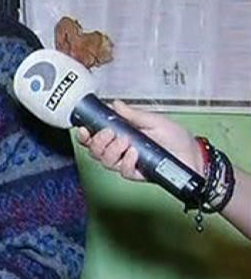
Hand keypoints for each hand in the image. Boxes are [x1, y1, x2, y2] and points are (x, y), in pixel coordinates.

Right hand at [77, 100, 203, 180]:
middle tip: (111, 133)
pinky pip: (124, 171)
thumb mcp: (154, 121)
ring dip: (112, 151)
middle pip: (96, 152)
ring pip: (106, 162)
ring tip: (127, 142)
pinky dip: (127, 161)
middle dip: (99, 142)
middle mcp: (121, 151)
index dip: (85, 136)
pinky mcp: (138, 174)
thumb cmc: (177, 139)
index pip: (95, 138)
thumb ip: (133, 115)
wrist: (194, 155)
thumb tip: (115, 104)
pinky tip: (135, 153)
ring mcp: (128, 163)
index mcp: (122, 136)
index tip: (84, 129)